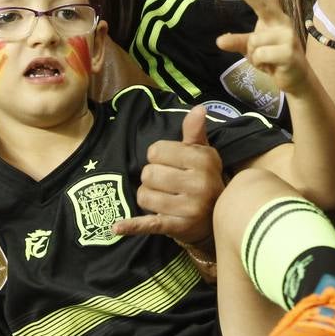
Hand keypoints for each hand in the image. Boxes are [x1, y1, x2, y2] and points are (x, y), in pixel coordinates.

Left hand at [112, 106, 223, 244]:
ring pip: (144, 196)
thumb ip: (195, 131)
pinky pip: (149, 224)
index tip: (169, 163)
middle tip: (167, 183)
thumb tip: (198, 108)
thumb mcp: (203, 152)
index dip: (158, 156)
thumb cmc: (204, 178)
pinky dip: (132, 226)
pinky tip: (117, 227)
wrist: (216, 216)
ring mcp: (188, 208)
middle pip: (148, 174)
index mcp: (202, 160)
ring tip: (164, 198)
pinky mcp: (177, 228)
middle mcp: (198, 184)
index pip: (156, 151)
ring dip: (148, 197)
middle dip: (152, 178)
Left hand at [216, 0, 308, 93]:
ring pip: (254, 41)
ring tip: (267, 60)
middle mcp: (282, 21)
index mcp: (274, 16)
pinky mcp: (289, 52)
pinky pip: (259, 55)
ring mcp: (287, 36)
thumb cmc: (273, 58)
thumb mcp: (252, 48)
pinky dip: (260, 64)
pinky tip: (272, 66)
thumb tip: (218, 41)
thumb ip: (237, 41)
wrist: (296, 79)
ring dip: (254, 56)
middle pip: (263, 5)